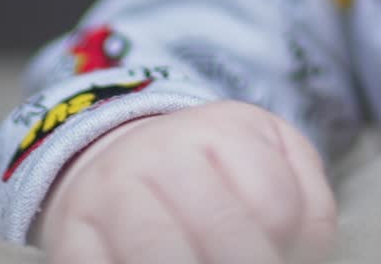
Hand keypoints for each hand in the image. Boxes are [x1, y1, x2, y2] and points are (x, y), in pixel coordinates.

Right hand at [34, 101, 335, 263]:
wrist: (118, 161)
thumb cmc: (214, 173)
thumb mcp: (271, 162)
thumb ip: (308, 204)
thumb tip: (309, 256)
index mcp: (225, 129)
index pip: (277, 206)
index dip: (289, 252)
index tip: (283, 258)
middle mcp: (164, 152)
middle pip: (224, 233)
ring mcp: (112, 194)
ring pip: (162, 255)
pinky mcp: (70, 236)